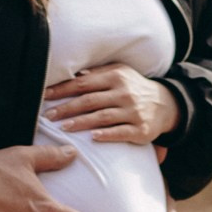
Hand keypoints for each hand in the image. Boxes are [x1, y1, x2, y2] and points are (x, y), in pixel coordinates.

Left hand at [42, 66, 179, 144]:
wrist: (166, 105)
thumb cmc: (134, 88)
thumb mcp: (120, 73)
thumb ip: (98, 73)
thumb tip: (75, 75)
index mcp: (116, 77)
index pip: (83, 83)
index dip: (63, 89)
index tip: (45, 96)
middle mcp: (124, 93)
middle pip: (90, 100)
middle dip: (67, 108)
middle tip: (48, 116)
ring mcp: (133, 112)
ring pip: (103, 117)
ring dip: (81, 122)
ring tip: (64, 128)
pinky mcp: (140, 129)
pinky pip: (121, 132)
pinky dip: (107, 134)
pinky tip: (93, 138)